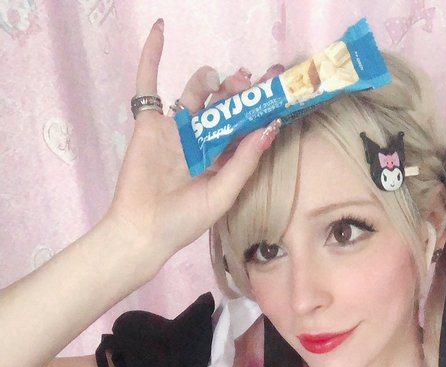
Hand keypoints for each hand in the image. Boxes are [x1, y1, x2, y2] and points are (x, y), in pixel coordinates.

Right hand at [105, 21, 279, 277]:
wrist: (142, 230)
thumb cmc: (184, 221)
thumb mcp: (223, 193)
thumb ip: (245, 160)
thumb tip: (271, 127)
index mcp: (222, 159)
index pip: (244, 125)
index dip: (260, 106)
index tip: (276, 87)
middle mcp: (201, 141)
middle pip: (223, 105)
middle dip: (238, 91)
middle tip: (249, 82)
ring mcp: (175, 130)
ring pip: (195, 93)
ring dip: (210, 79)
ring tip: (222, 80)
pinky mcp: (148, 124)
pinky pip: (148, 84)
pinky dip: (152, 56)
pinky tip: (160, 30)